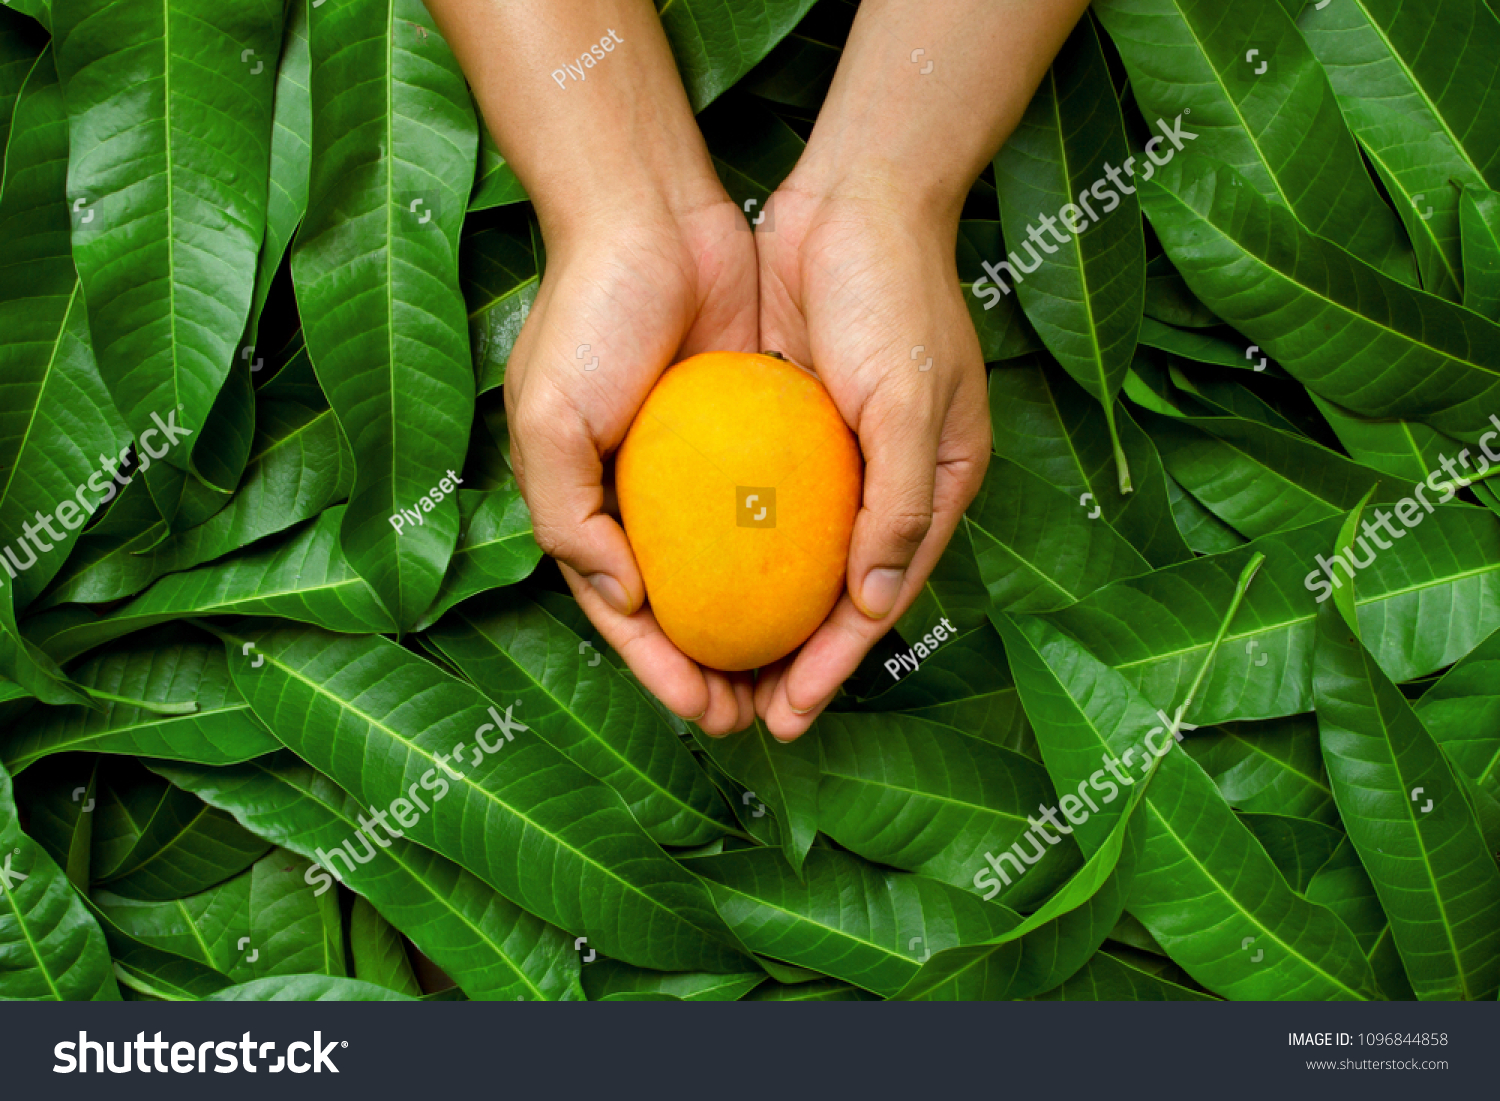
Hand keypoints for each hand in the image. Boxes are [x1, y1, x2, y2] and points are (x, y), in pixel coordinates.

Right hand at [505, 192, 762, 735]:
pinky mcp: (755, 437)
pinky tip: (829, 593)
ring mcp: (705, 475)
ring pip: (739, 575)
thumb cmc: (588, 317)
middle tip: (764, 715)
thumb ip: (571, 519)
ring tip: (800, 677)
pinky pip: (780, 512)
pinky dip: (795, 558)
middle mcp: (648, 504)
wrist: (652, 220)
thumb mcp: (548, 421)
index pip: (629, 619)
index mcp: (591, 512)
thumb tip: (626, 601)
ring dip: (763, 630)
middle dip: (719, 672)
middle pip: (687, 611)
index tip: (710, 715)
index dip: (664, 674)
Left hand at [750, 180, 990, 740]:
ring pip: (784, 565)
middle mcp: (878, 487)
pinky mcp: (778, 431)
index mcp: (928, 490)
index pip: (876, 602)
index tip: (789, 716)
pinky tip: (685, 585)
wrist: (848, 200)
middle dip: (787, 664)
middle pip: (826, 599)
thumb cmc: (896, 294)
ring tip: (705, 673)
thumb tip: (874, 607)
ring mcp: (824, 462)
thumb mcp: (911, 400)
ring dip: (751, 620)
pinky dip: (726, 553)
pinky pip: (750, 509)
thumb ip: (899, 506)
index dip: (833, 665)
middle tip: (734, 716)